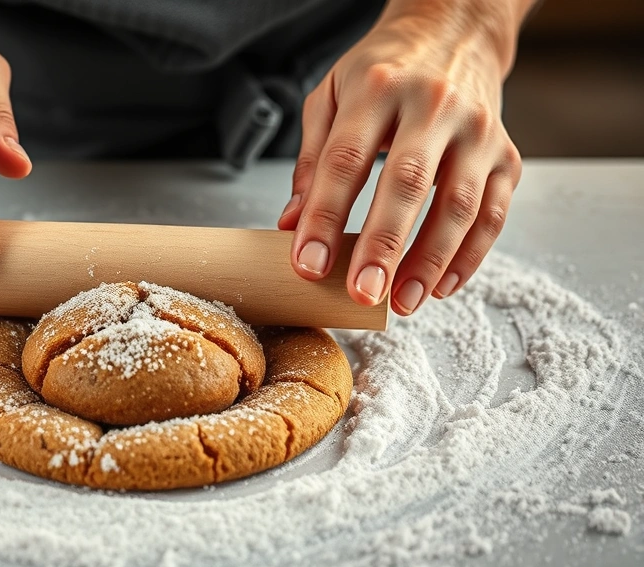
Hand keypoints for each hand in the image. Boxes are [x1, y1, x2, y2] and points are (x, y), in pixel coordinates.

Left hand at [278, 0, 530, 315]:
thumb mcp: (330, 96)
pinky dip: (470, 255)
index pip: (345, 161)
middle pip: (407, 183)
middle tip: (361, 293)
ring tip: (402, 302)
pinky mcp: (507, 153)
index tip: (308, 264)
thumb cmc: (383, 70)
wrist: (455, 32)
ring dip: (430, 261)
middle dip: (382, 245)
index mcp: (378, 89)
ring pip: (460, 204)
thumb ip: (312, 160)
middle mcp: (433, 106)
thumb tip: (291, 224)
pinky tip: (442, 285)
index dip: (325, 217)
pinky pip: (494, 213)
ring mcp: (476, 130)